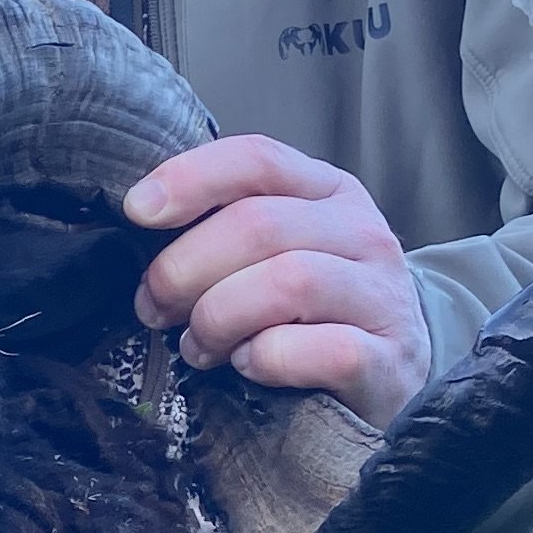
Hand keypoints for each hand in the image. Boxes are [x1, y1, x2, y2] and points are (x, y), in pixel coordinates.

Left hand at [124, 135, 430, 429]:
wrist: (394, 373)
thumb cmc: (315, 310)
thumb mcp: (278, 250)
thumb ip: (225, 226)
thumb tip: (141, 224)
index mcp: (328, 191)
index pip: (257, 159)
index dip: (190, 178)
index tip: (137, 210)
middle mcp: (362, 232)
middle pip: (258, 224)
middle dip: (184, 269)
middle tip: (155, 308)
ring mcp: (381, 295)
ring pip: (287, 282)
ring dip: (219, 317)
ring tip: (198, 345)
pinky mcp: (388, 359)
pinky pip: (320, 350)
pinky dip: (267, 359)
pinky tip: (249, 366)